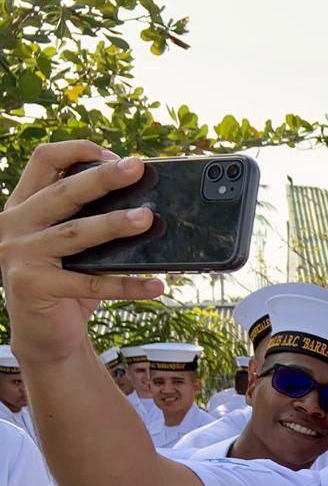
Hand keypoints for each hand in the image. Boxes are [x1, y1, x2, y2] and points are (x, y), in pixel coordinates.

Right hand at [0, 141, 164, 363]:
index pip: (44, 160)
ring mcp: (20, 254)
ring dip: (115, 224)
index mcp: (23, 205)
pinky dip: (126, 285)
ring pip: (76, 233)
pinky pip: (89, 282)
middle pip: (64, 192)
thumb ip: (92, 221)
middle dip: (103, 177)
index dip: (78, 151)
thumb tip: (147, 205)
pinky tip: (155, 285)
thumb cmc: (66, 283)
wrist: (44, 335)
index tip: (114, 155)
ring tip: (148, 218)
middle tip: (137, 168)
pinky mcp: (32, 285)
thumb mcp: (74, 246)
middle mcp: (14, 224)